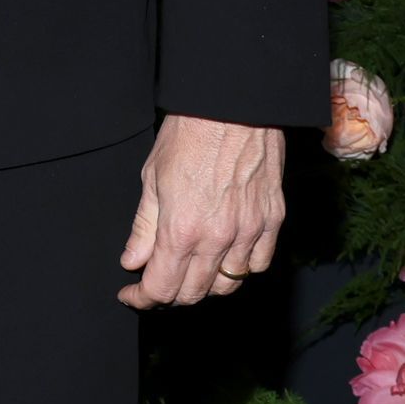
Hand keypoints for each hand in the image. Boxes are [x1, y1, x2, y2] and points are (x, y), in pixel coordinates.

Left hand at [116, 114, 284, 307]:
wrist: (233, 105)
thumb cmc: (189, 133)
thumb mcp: (152, 177)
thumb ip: (143, 227)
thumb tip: (132, 262)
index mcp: (182, 229)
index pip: (162, 287)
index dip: (143, 297)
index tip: (132, 293)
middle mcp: (218, 238)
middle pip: (194, 293)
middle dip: (170, 293)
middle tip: (157, 280)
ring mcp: (249, 231)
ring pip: (228, 284)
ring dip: (205, 285)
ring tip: (191, 270)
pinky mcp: (272, 220)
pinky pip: (259, 264)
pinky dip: (241, 269)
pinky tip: (226, 257)